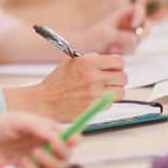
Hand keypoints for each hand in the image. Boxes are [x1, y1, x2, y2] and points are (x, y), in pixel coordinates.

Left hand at [0, 113, 75, 167]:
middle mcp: (40, 144)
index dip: (72, 139)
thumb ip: (40, 127)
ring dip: (47, 163)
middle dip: (60, 153)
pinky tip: (19, 164)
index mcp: (41, 128)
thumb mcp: (16, 121)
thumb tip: (61, 136)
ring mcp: (33, 160)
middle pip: (66, 155)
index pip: (67, 135)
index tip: (71, 141)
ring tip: (30, 156)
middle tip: (40, 149)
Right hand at [7, 55, 125, 120]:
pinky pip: (109, 104)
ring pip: (120, 92)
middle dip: (117, 80)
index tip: (114, 69)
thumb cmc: (56, 83)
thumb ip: (90, 60)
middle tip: (110, 82)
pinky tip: (92, 100)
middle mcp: (93, 76)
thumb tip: (108, 61)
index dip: (117, 66)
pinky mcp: (94, 107)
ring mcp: (94, 93)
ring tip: (102, 92)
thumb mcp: (70, 63)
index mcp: (87, 62)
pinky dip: (104, 103)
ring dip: (114, 92)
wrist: (44, 101)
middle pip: (123, 77)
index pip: (118, 62)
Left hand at [73, 4, 144, 54]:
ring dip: (128, 45)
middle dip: (139, 35)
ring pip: (139, 39)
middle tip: (131, 41)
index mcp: (122, 13)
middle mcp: (128, 22)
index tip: (134, 24)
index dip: (140, 15)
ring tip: (112, 47)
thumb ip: (121, 36)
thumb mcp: (106, 34)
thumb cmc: (94, 37)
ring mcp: (130, 33)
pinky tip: (111, 50)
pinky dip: (124, 50)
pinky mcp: (129, 44)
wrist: (86, 48)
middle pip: (145, 26)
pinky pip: (134, 48)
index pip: (138, 9)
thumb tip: (135, 38)